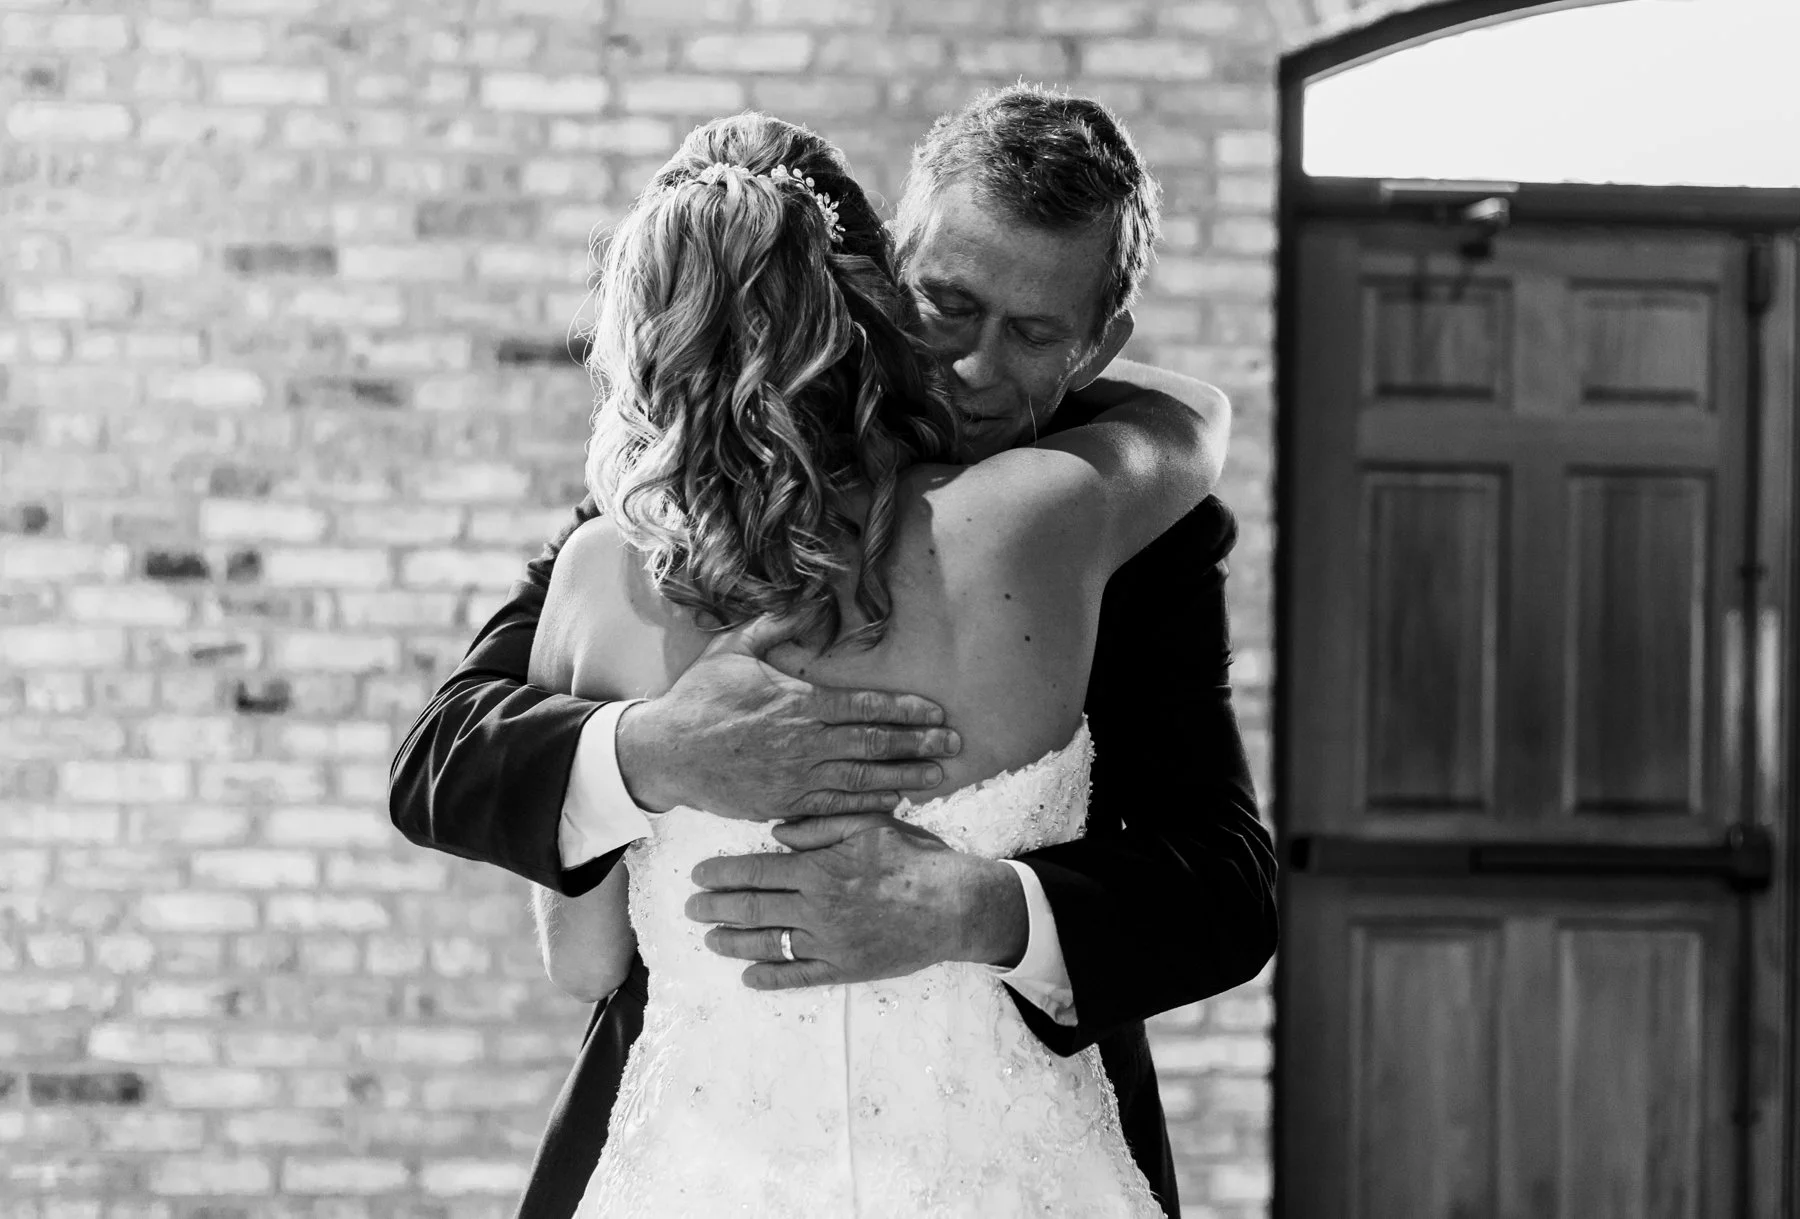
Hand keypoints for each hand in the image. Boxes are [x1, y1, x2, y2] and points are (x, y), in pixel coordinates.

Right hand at [615, 613, 961, 820]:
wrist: (665, 752)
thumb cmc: (698, 698)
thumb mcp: (732, 649)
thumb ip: (774, 624)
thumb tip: (807, 598)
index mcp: (798, 702)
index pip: (866, 706)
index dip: (906, 710)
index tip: (936, 711)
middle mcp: (804, 742)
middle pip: (875, 744)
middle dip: (920, 743)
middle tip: (955, 744)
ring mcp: (795, 778)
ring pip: (862, 779)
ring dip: (905, 776)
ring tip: (939, 776)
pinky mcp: (784, 805)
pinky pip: (836, 808)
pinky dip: (868, 805)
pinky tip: (895, 802)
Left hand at [686, 813, 1027, 989]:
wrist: (955, 905)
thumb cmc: (915, 858)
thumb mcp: (870, 824)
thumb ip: (820, 826)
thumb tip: (777, 832)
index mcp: (819, 869)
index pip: (757, 871)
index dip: (723, 874)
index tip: (698, 875)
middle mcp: (817, 908)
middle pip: (753, 909)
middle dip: (716, 909)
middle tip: (690, 909)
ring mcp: (830, 943)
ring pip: (769, 945)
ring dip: (733, 943)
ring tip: (710, 940)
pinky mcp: (846, 969)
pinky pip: (799, 977)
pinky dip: (771, 978)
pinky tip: (750, 977)